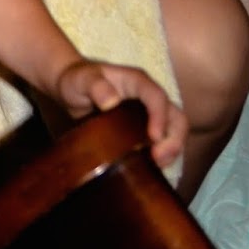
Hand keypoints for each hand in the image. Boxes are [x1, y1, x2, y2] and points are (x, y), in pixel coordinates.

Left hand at [52, 59, 187, 171]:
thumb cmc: (78, 80)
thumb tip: (112, 102)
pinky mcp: (147, 129)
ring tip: (156, 166)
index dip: (160, 116)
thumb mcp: (82, 80)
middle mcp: (149, 97)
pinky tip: (151, 168)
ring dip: (172, 150)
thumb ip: (95, 86)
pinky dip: (164, 155)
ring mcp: (150, 113)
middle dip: (174, 139)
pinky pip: (165, 142)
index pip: (156, 96)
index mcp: (137, 81)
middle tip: (158, 159)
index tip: (154, 137)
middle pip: (176, 116)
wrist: (72, 89)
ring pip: (175, 130)